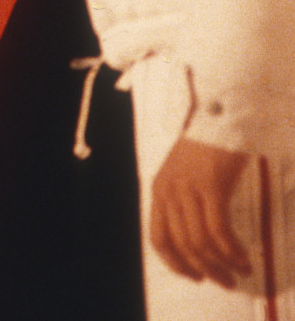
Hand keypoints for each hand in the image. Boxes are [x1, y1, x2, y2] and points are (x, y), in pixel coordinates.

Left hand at [150, 137, 254, 285]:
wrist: (220, 121)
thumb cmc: (206, 150)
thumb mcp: (183, 176)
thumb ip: (183, 202)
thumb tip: (197, 240)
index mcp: (159, 191)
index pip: (159, 238)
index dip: (175, 263)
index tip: (195, 277)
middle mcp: (169, 192)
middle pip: (182, 245)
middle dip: (206, 270)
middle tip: (227, 282)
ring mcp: (188, 189)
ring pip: (200, 241)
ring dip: (222, 263)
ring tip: (241, 272)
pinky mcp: (211, 187)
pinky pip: (218, 229)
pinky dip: (231, 249)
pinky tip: (244, 257)